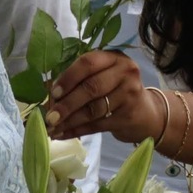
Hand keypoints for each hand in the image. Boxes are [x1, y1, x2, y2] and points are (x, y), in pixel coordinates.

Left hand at [46, 49, 164, 141]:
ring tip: (53, 128)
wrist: (145, 113)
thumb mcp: (102, 76)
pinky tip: (63, 134)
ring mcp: (130, 94)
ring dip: (70, 120)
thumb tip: (46, 92)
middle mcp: (125, 72)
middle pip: (91, 87)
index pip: (88, 62)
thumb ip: (79, 79)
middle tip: (50, 117)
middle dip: (67, 104)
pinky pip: (98, 125)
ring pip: (94, 109)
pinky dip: (78, 130)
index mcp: (114, 57)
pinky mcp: (128, 116)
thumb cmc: (115, 90)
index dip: (69, 77)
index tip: (53, 93)